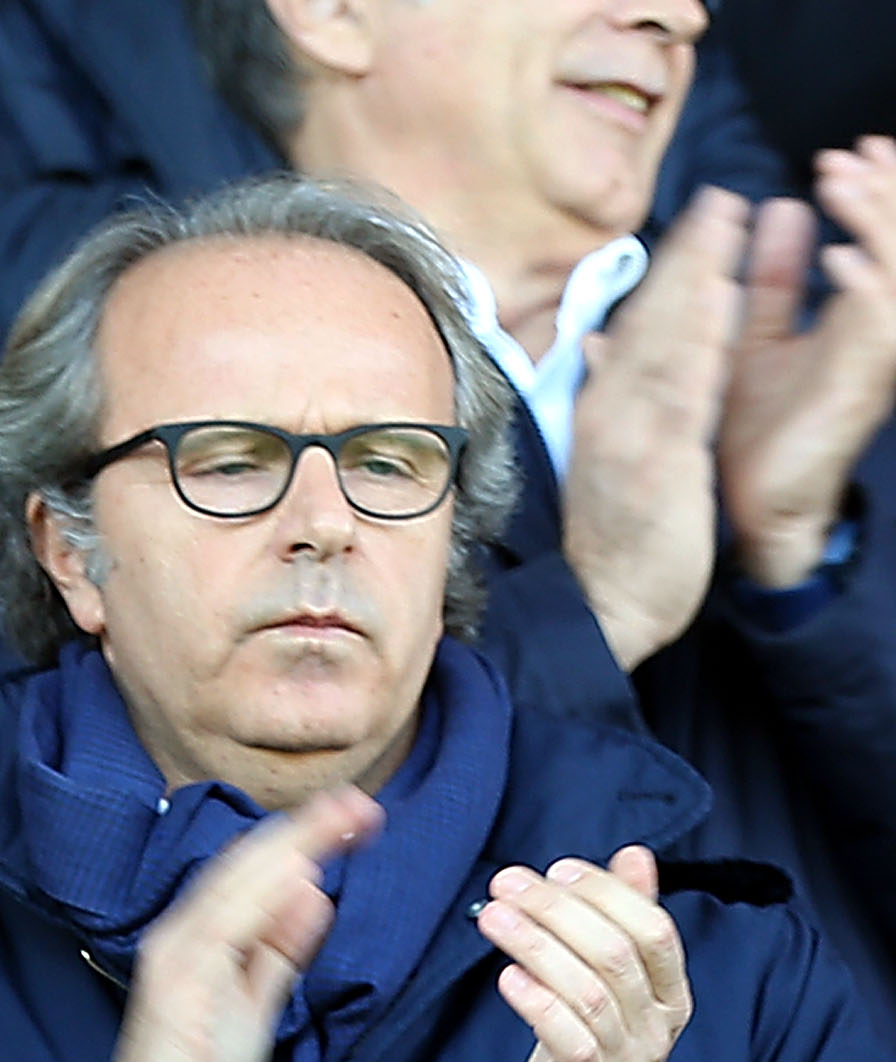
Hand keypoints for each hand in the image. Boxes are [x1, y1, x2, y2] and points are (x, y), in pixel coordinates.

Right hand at [95, 792, 380, 1061]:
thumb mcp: (252, 1005)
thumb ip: (278, 951)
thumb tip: (312, 894)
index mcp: (198, 938)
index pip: (253, 876)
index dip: (303, 842)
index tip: (355, 819)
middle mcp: (180, 935)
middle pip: (246, 867)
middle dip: (305, 832)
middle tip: (363, 804)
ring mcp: (175, 955)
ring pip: (236, 885)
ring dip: (290, 849)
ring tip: (340, 820)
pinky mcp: (178, 983)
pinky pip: (224, 927)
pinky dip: (260, 897)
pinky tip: (298, 873)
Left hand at [486, 846, 690, 1061]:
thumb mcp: (606, 990)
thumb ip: (623, 922)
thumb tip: (635, 855)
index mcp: (668, 998)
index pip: (654, 931)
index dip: (607, 894)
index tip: (556, 868)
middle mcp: (655, 1031)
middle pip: (617, 955)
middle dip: (559, 911)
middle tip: (507, 884)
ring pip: (589, 994)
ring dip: (536, 946)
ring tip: (492, 917)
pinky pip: (572, 1046)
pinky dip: (540, 1006)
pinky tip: (506, 978)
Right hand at [565, 186, 743, 666]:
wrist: (605, 605)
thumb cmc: (615, 539)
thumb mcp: (604, 460)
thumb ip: (604, 398)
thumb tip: (594, 346)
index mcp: (601, 411)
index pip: (636, 330)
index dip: (668, 273)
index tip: (695, 224)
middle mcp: (610, 414)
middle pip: (651, 321)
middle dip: (686, 255)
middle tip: (717, 198)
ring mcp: (631, 435)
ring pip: (668, 340)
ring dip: (698, 275)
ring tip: (726, 222)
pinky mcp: (658, 461)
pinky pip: (686, 386)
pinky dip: (703, 336)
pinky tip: (726, 295)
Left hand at [719, 140, 895, 587]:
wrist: (744, 508)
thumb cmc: (752, 429)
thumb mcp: (756, 334)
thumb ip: (770, 277)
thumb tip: (779, 208)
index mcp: (856, 320)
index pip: (886, 242)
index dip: (880, 193)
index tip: (856, 149)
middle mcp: (875, 336)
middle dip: (888, 194)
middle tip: (862, 151)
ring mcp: (873, 362)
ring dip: (875, 223)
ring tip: (841, 183)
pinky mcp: (860, 390)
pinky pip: (878, 326)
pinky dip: (862, 286)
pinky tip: (839, 256)